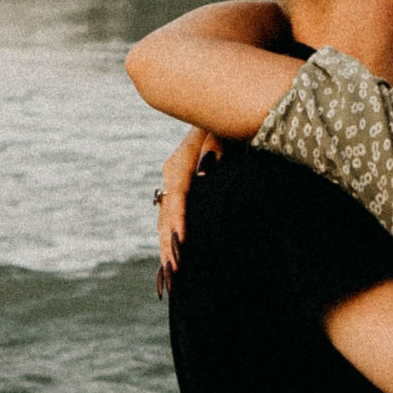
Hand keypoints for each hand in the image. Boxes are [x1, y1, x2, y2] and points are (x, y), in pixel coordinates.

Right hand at [156, 126, 225, 278]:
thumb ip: (215, 144)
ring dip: (168, 246)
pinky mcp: (183, 195)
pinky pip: (173, 219)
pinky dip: (172, 239)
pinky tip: (173, 259)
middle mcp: (174, 175)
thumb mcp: (222, 128)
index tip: (180, 241)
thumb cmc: (227, 124)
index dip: (177, 219)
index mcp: (181, 160)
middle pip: (167, 213)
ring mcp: (176, 186)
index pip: (176, 194)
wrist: (225, 120)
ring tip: (171, 273)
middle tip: (173, 268)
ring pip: (166, 220)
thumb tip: (203, 170)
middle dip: (168, 241)